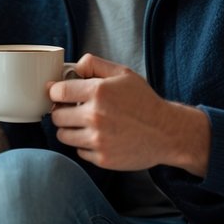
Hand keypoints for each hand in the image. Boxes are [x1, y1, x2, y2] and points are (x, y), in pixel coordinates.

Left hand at [48, 54, 209, 174]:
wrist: (167, 133)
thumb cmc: (144, 102)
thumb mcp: (123, 74)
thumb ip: (95, 64)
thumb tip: (73, 67)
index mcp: (99, 92)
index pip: (57, 92)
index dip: (55, 92)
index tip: (59, 94)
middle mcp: (95, 116)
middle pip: (56, 116)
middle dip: (62, 111)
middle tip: (74, 110)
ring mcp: (98, 140)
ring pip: (63, 135)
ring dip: (70, 129)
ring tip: (86, 124)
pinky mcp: (102, 159)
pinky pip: (78, 151)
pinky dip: (85, 145)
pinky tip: (100, 138)